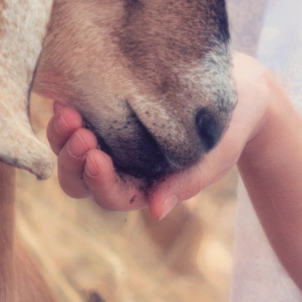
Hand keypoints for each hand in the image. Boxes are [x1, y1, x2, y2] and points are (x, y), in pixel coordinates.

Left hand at [50, 54, 273, 220]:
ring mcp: (109, 142)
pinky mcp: (105, 115)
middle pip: (80, 181)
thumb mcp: (215, 157)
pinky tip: (65, 95)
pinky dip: (66, 113)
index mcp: (145, 188)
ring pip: (69, 151)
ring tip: (66, 110)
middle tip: (78, 130)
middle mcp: (121, 169)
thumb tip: (156, 212)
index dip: (99, 181)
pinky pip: (75, 121)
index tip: (95, 155)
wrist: (241, 90)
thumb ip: (187, 183)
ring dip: (61, 135)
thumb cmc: (230, 129)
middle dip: (71, 159)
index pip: (113, 197)